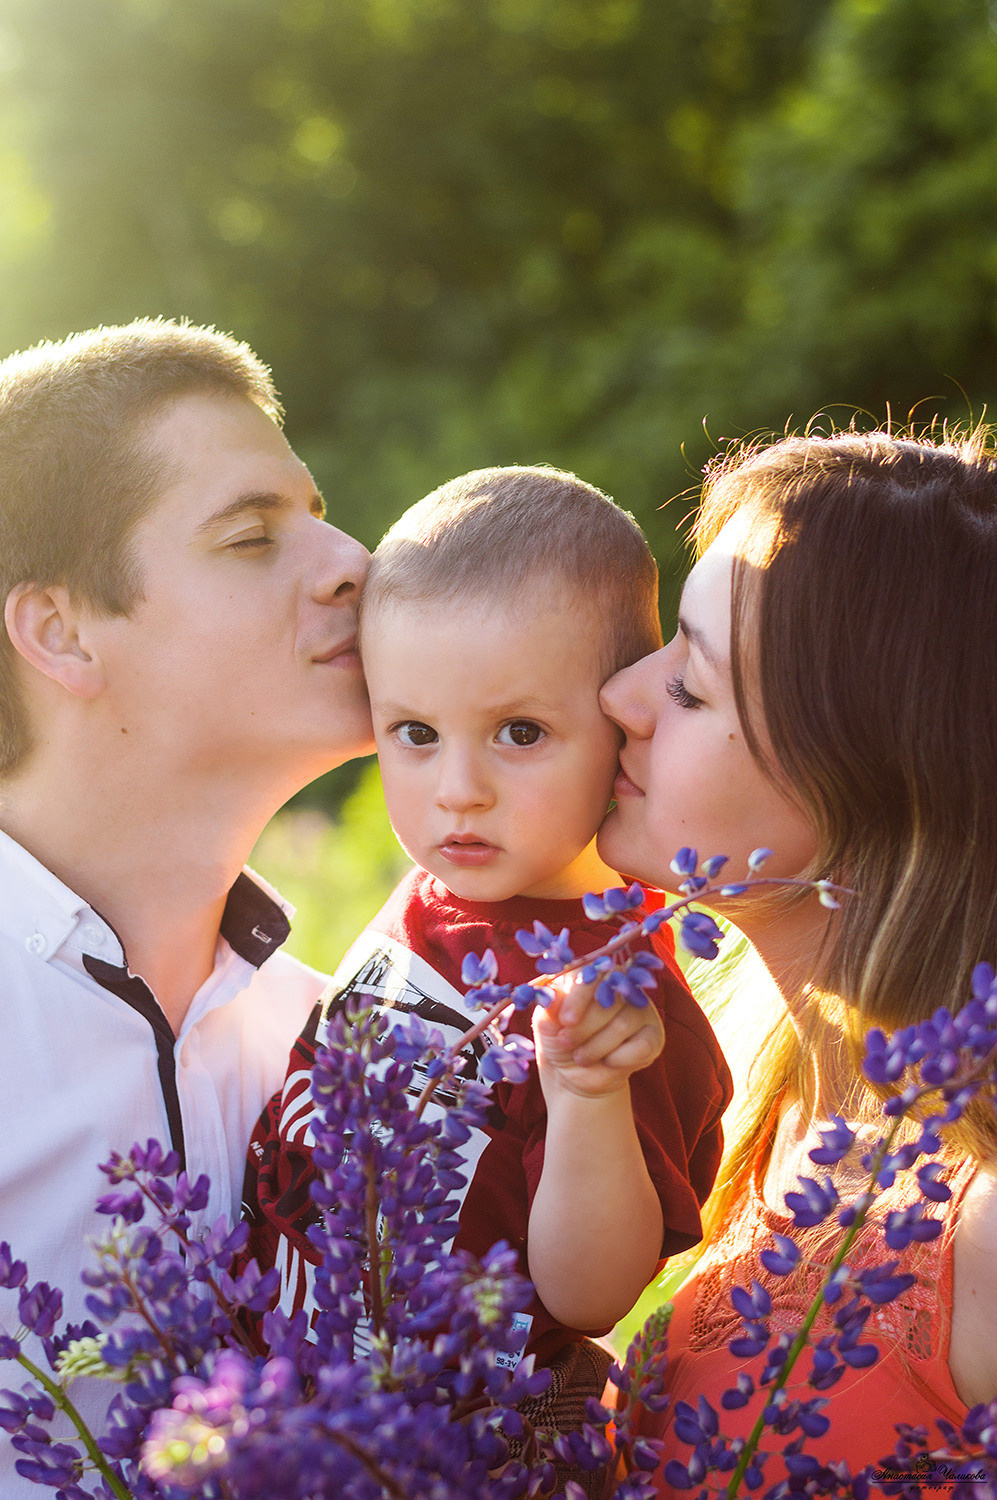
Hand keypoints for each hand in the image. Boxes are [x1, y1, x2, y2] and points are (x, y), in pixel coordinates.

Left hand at [532, 970, 664, 1099]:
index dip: (580, 996)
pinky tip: (607, 1062)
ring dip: (597, 1046)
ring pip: (624, 1023)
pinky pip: (641, 1046)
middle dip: (585, 1027)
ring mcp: (641, 1010)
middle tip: (567, 1042)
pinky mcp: (654, 1036)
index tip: (566, 1021)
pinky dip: (619, 1059)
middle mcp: (622, 986)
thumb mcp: (547, 1025)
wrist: (573, 1074)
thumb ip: (549, 1008)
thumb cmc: (560, 1041)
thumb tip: (550, 995)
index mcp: (594, 975)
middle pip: (611, 999)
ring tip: (581, 1057)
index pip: (594, 974)